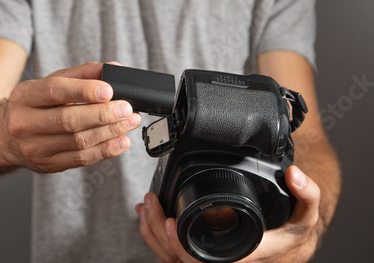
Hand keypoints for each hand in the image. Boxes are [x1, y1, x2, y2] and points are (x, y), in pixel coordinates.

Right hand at [5, 62, 140, 172]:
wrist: (5, 137)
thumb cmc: (33, 106)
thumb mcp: (50, 83)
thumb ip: (82, 74)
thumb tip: (113, 70)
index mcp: (24, 97)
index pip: (55, 92)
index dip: (84, 91)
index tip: (109, 90)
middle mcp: (25, 124)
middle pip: (68, 120)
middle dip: (103, 115)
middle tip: (126, 109)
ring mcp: (35, 148)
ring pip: (78, 142)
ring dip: (110, 132)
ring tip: (129, 123)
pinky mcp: (48, 165)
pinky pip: (81, 159)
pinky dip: (105, 150)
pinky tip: (121, 141)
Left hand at [135, 165, 320, 262]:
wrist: (288, 245)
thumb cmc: (292, 233)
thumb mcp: (305, 215)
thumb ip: (307, 195)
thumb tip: (295, 175)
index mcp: (243, 257)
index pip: (204, 261)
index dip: (181, 246)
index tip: (170, 221)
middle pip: (179, 260)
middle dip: (158, 234)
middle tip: (150, 206)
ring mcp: (211, 259)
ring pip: (172, 260)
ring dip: (153, 235)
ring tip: (146, 208)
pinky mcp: (203, 254)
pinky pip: (174, 255)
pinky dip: (157, 238)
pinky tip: (151, 219)